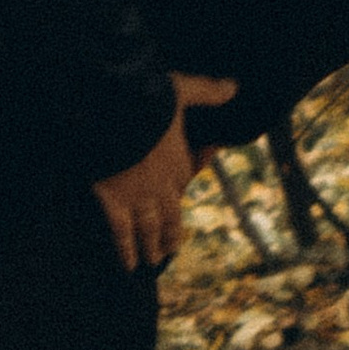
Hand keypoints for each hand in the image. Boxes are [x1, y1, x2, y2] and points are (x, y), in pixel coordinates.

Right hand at [95, 73, 234, 270]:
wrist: (115, 115)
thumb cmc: (150, 100)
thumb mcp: (182, 89)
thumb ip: (207, 91)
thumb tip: (235, 86)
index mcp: (178, 161)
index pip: (183, 181)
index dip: (181, 190)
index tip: (177, 199)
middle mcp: (162, 186)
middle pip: (169, 217)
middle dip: (169, 235)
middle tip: (168, 252)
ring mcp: (138, 198)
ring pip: (149, 228)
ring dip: (152, 246)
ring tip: (152, 260)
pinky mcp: (113, 202)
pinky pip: (121, 231)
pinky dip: (125, 249)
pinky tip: (128, 263)